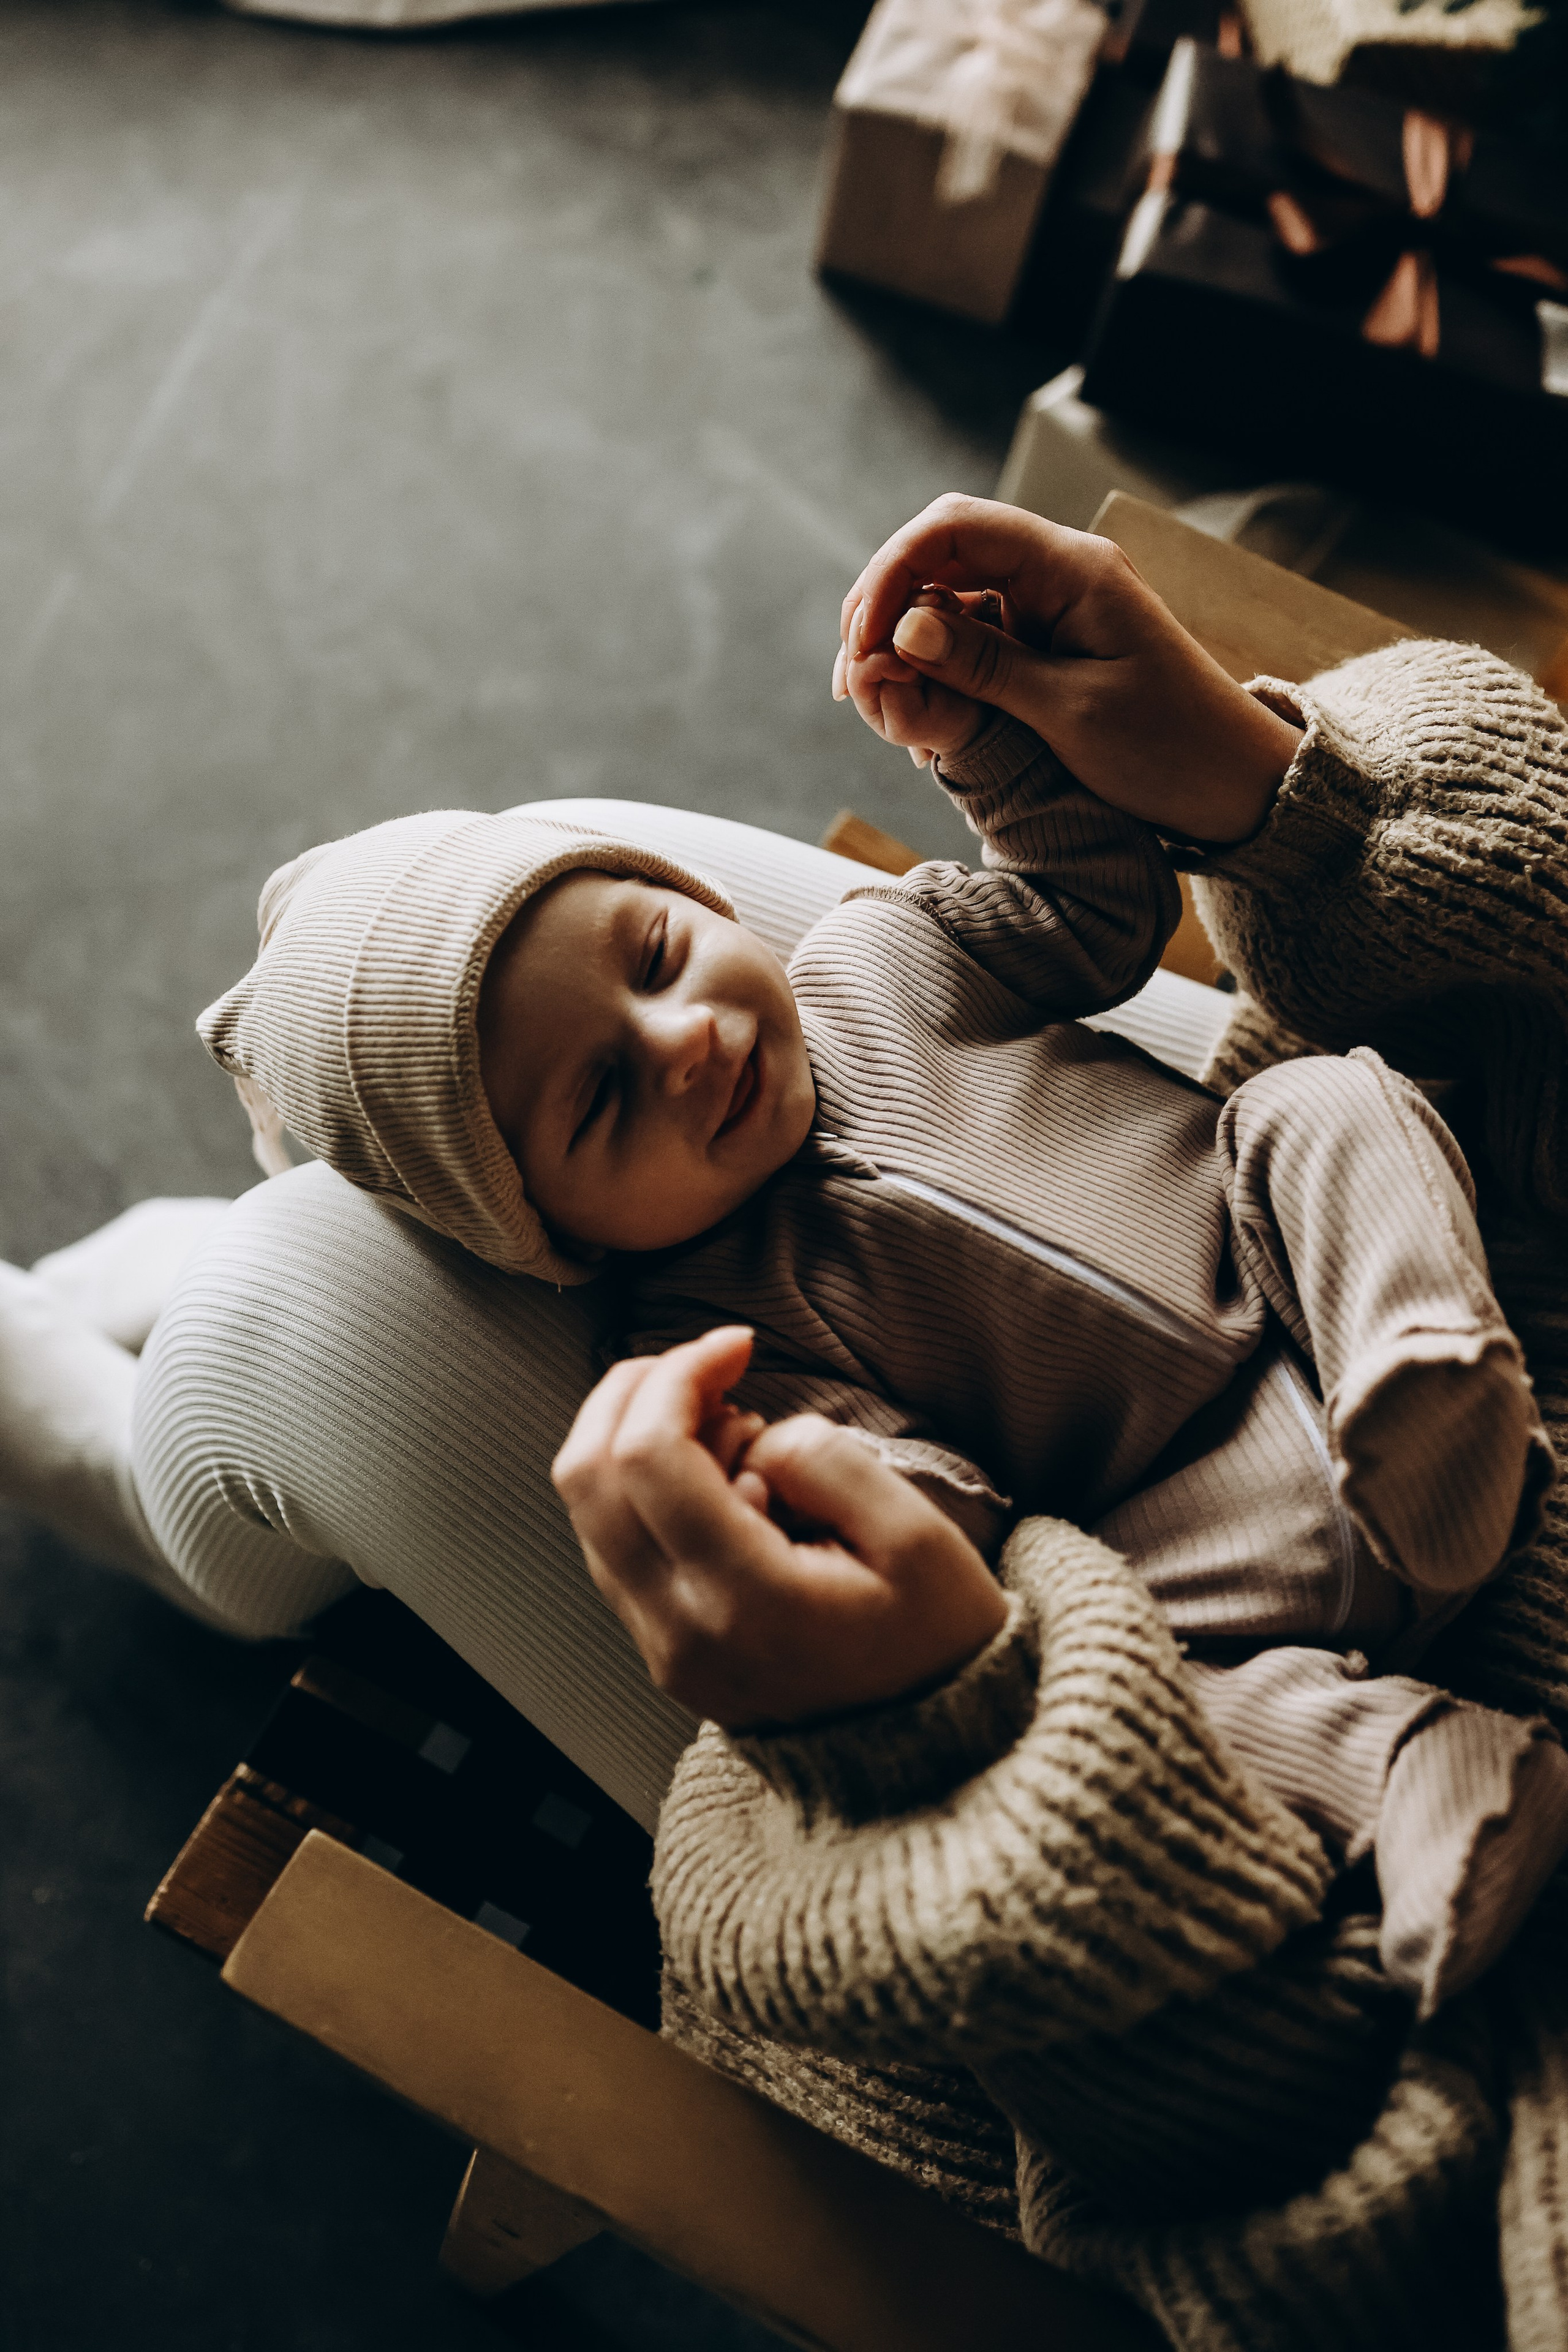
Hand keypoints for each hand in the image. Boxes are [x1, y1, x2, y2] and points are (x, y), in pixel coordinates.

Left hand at [551, 1326, 1007, 1730]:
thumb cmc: (935, 1644)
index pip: (649, 1458)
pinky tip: (721, 1472)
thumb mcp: (918, 1539)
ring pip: (586, 1508)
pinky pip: (613, 1541)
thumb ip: (829, 1462)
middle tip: (709, 1364)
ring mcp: (661, 1645)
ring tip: (732, 1425)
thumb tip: (756, 1438)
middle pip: (587, 1476)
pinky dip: (644, 1484)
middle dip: (635, 1390)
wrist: (930, 1760)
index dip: (680, 1374)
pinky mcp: (661, 1647)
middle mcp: (680, 1629)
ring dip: (636, 1434)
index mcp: (744, 1600)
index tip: (738, 1345)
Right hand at [836, 494, 1302, 843]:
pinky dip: (936, 671)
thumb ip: (985, 665)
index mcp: (1073, 567)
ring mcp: (1051, 605)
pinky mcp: (1047, 643)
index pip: (953, 529)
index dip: (891, 575)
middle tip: (852, 683)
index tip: (861, 644)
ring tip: (877, 707)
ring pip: (949, 598)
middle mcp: (1058, 571)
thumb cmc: (1170, 750)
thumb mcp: (1070, 713)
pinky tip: (917, 720)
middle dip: (883, 608)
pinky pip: (973, 638)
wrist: (1235, 787)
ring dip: (903, 644)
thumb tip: (904, 627)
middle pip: (941, 554)